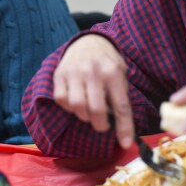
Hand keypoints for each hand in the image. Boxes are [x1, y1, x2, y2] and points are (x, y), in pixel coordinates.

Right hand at [53, 34, 133, 148]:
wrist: (88, 42)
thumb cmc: (107, 63)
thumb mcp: (121, 74)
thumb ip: (120, 97)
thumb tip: (124, 129)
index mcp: (113, 72)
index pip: (121, 106)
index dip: (124, 127)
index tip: (126, 144)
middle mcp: (93, 71)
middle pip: (97, 109)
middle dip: (101, 124)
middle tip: (103, 125)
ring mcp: (74, 72)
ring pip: (77, 106)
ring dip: (84, 116)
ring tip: (89, 111)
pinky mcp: (60, 74)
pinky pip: (61, 100)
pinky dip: (69, 107)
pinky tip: (76, 102)